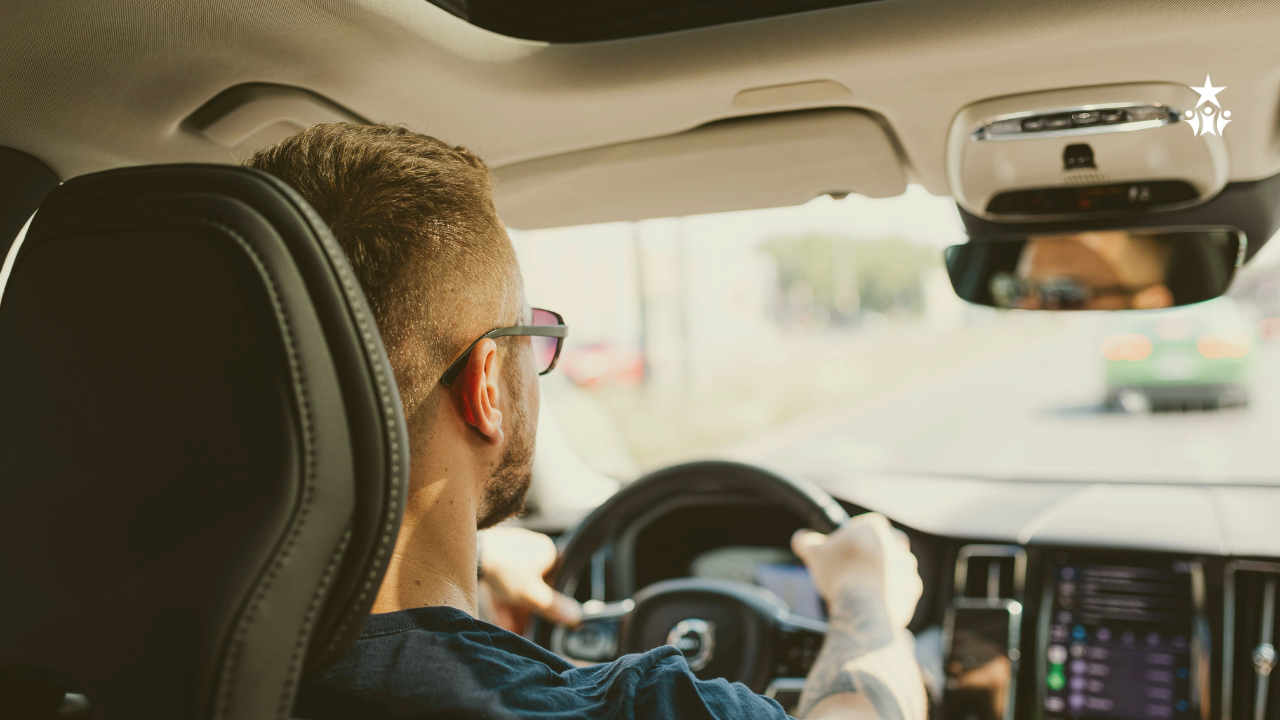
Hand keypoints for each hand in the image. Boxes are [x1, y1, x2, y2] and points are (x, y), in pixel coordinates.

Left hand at [479, 526, 582, 626]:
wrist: (469, 552)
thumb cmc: (504, 567)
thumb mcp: (531, 593)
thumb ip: (553, 607)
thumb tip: (575, 617)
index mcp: (547, 553)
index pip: (557, 582)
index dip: (551, 605)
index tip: (548, 623)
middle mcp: (531, 552)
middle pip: (534, 589)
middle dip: (529, 613)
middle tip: (528, 632)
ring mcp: (510, 556)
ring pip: (517, 590)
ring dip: (515, 613)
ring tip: (514, 633)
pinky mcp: (492, 563)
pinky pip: (501, 587)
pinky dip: (502, 605)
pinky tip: (501, 625)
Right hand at [791, 512, 921, 628]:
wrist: (862, 607)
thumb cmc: (840, 573)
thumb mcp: (814, 552)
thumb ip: (806, 541)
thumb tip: (801, 538)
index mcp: (876, 527)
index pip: (866, 525)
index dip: (853, 537)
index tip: (843, 550)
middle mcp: (898, 543)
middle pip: (884, 544)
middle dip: (872, 555)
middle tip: (854, 568)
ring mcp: (908, 568)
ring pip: (895, 566)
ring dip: (882, 574)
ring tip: (862, 587)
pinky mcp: (913, 590)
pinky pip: (901, 588)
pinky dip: (890, 593)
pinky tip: (873, 600)